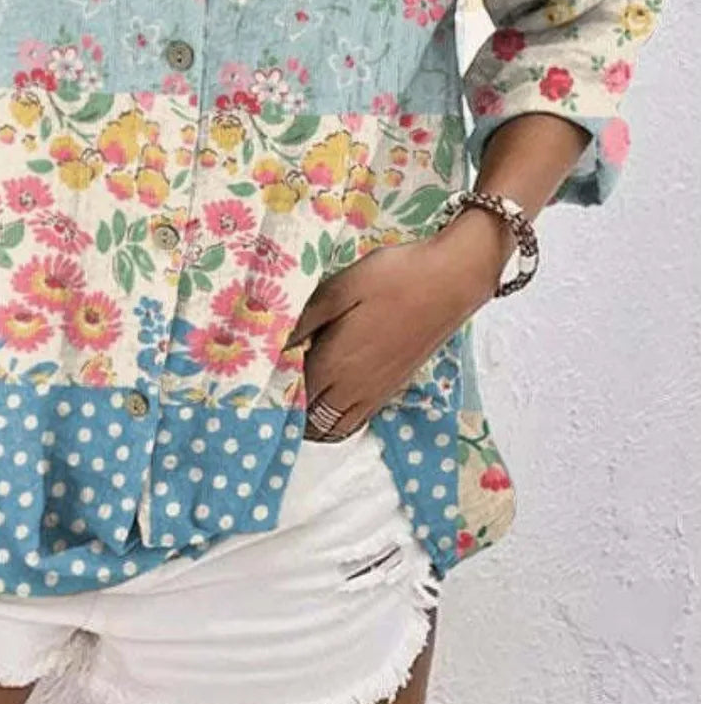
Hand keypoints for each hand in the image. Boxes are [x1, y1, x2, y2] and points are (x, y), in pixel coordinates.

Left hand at [283, 210, 509, 437]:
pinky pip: (353, 420)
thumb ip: (303, 320)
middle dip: (284, 406)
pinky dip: (333, 419)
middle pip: (307, 417)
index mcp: (334, 365)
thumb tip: (271, 344)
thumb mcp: (339, 288)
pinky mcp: (391, 389)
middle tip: (269, 381)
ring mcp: (374, 393)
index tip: (252, 373)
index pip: (288, 394)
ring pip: (331, 426)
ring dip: (309, 418)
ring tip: (293, 391)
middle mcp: (352, 389)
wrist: (450, 282)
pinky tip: (326, 394)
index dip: (267, 386)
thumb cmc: (393, 278)